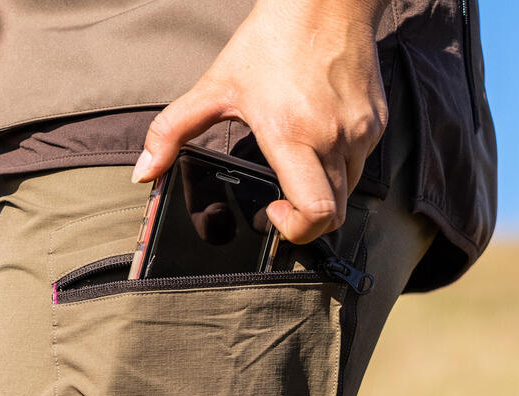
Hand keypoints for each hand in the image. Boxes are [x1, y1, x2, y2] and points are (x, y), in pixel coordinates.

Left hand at [131, 0, 389, 244]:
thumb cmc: (271, 41)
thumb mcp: (215, 88)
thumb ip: (172, 132)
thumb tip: (143, 171)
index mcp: (294, 137)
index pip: (316, 213)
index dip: (298, 230)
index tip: (276, 214)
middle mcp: (333, 139)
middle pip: (334, 216)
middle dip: (306, 220)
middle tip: (283, 205)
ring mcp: (360, 132)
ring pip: (348, 191)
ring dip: (324, 193)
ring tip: (298, 167)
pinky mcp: (375, 123)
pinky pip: (359, 163)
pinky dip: (339, 165)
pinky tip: (318, 140)